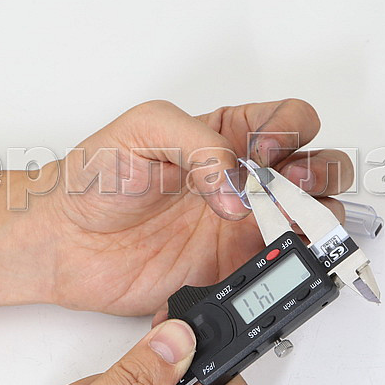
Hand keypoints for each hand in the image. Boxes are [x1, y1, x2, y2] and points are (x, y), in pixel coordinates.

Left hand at [41, 99, 353, 315]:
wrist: (64, 242)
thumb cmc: (94, 177)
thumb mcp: (143, 130)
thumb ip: (200, 145)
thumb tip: (240, 186)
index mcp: (227, 134)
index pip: (291, 119)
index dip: (293, 131)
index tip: (263, 151)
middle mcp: (244, 177)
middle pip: (319, 166)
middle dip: (319, 174)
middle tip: (288, 188)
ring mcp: (244, 222)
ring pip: (313, 214)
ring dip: (316, 216)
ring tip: (283, 222)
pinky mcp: (233, 264)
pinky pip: (282, 262)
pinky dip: (296, 260)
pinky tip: (274, 254)